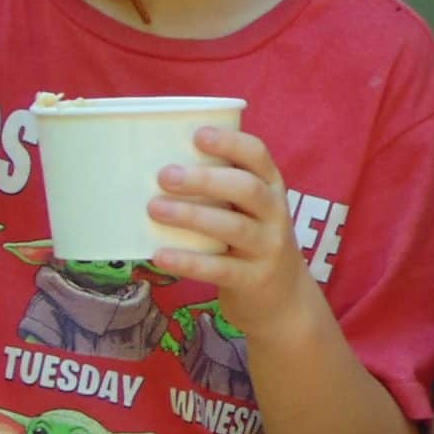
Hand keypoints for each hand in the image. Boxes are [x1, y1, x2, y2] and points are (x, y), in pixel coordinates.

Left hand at [145, 126, 317, 337]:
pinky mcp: (254, 280)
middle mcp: (275, 214)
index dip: (231, 142)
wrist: (283, 298)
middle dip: (205, 179)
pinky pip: (220, 269)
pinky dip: (188, 262)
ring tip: (154, 208)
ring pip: (234, 227)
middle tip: (164, 175)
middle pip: (247, 189)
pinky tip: (159, 255)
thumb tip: (150, 162)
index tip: (198, 135)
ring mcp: (268, 248)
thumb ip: (218, 188)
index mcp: (271, 187)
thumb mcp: (248, 209)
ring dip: (192, 215)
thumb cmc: (250, 240)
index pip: (258, 156)